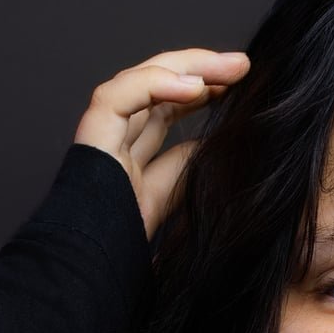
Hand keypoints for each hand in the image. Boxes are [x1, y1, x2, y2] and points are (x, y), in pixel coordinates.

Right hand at [73, 48, 251, 240]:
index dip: (202, 90)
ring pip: (142, 80)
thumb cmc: (130, 244)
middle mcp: (116, 139)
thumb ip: (192, 166)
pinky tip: (195, 87)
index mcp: (133, 155)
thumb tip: (225, 142)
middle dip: (201, 69)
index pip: (167, 108)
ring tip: (231, 68)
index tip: (239, 84)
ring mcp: (102, 134)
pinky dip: (156, 85)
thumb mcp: (177, 197)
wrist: (96, 267)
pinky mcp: (91, 135)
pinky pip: (119, 95)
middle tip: (243, 65)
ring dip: (189, 67)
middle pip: (158, 86)